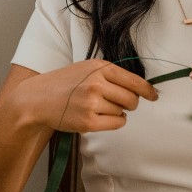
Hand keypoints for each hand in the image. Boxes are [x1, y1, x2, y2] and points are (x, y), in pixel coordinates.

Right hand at [13, 59, 157, 132]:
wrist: (38, 99)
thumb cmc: (65, 84)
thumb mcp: (87, 69)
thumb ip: (111, 75)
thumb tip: (140, 88)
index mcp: (99, 67)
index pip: (134, 81)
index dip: (147, 91)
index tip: (153, 96)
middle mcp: (97, 83)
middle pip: (132, 99)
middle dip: (129, 103)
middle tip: (117, 103)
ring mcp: (92, 103)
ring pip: (123, 112)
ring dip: (116, 112)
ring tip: (96, 107)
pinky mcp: (88, 122)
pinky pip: (116, 124)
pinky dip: (112, 122)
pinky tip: (97, 117)